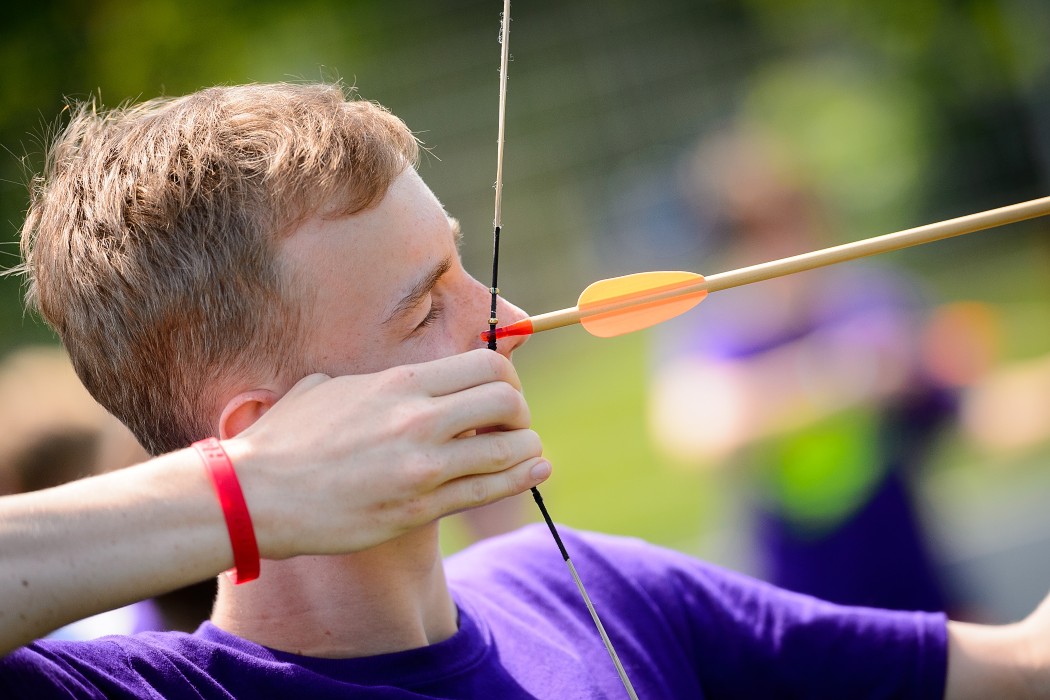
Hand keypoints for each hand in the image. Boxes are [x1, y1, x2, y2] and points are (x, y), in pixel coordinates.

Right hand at [225, 349, 548, 558]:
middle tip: (511, 425)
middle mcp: (419, 418)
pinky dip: (522, 479)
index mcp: (400, 382)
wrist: (256, 494)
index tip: (499, 393)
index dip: (507, 377)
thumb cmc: (285, 438)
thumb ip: (371, 381)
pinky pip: (489, 489)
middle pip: (508, 400)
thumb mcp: (327, 387)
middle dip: (520, 411)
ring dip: (526, 448)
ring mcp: (423, 465)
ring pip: (509, 449)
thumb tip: (388, 381)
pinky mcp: (420, 507)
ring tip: (525, 452)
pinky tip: (536, 472)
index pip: (487, 364)